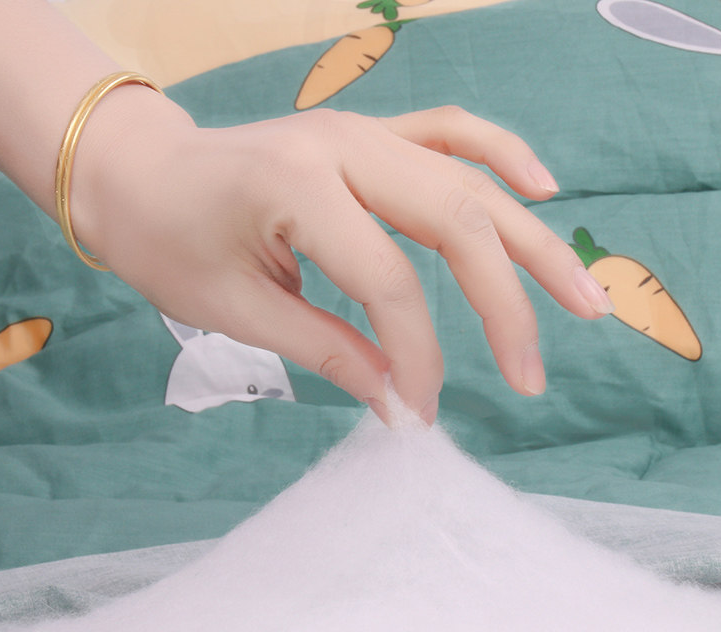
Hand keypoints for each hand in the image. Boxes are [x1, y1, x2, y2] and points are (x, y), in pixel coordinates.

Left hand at [70, 96, 612, 423]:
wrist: (135, 174)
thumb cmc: (167, 241)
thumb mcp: (234, 309)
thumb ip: (327, 351)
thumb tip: (401, 406)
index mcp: (300, 186)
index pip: (390, 283)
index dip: (416, 355)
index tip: (418, 412)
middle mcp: (346, 144)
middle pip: (457, 223)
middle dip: (505, 307)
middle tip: (532, 377)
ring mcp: (364, 130)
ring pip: (472, 180)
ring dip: (535, 241)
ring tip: (585, 298)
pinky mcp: (372, 134)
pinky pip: (453, 134)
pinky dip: (504, 157)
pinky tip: (544, 189)